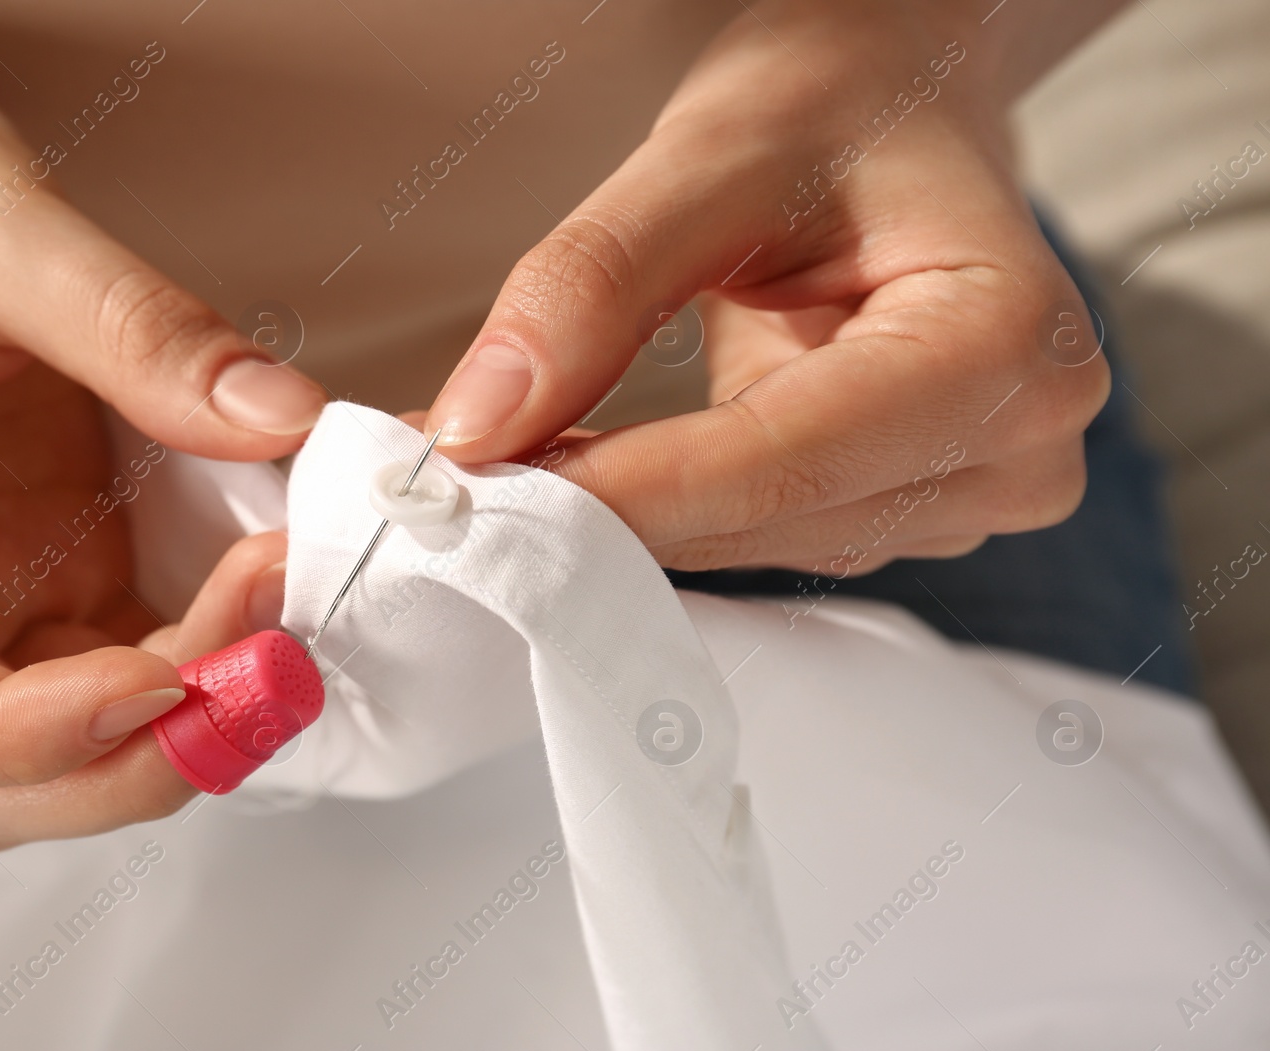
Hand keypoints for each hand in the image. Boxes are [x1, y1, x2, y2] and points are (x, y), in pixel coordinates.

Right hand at [0, 0, 323, 845]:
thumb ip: (130, 325)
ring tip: (290, 615)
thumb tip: (275, 423)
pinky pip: (147, 663)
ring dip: (195, 722)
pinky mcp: (69, 574)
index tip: (152, 676)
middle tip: (266, 662)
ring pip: (81, 749)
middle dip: (136, 758)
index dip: (20, 736)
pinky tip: (283, 584)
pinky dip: (221, 654)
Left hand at [425, 0, 1116, 573]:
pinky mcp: (910, 506)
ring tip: (502, 460)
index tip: (470, 494)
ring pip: (751, 541)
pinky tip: (581, 466)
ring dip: (619, 512)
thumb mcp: (710, 154)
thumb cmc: (837, 100)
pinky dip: (659, 503)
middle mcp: (1016, 445)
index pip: (781, 458)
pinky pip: (758, 531)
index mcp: (1009, 345)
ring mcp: (971, 490)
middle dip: (595, 507)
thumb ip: (592, 285)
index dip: (617, 490)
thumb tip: (476, 427)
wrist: (906, 100)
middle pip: (765, 517)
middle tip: (441, 479)